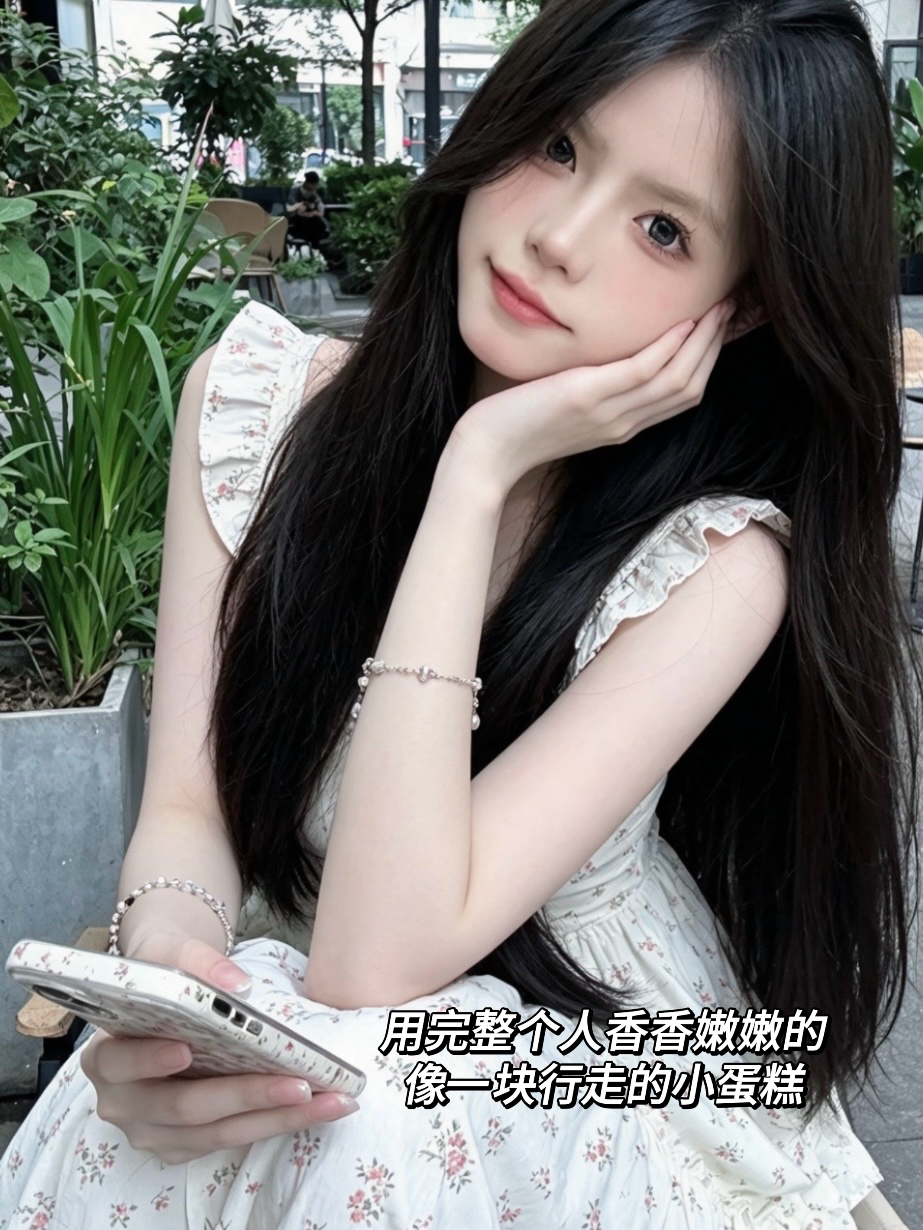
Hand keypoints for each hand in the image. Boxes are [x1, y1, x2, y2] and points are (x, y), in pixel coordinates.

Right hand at [80, 930, 357, 1164]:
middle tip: (298, 1084)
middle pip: (184, 1107)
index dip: (150, 1060)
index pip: (120, 1062)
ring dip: (278, 1118)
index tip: (185, 1050)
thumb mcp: (169, 953)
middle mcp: (123, 1103)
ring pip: (218, 1133)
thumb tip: (236, 983)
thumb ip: (196, 962)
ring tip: (330, 1100)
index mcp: (105, 1058)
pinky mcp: (184, 1146)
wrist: (166, 997)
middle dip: (246, 1095)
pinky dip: (278, 1122)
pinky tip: (320, 1106)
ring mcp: (153, 1132)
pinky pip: (234, 1138)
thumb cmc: (164, 974)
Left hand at [451, 298, 735, 492]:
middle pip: (690, 386)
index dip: (707, 362)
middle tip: (731, 309)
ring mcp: (610, 414)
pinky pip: (643, 371)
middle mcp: (625, 424)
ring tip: (719, 307)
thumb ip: (594, 392)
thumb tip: (605, 362)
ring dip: (704, 340)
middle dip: (716, 346)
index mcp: (623, 427)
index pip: (681, 396)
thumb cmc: (517, 428)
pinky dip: (669, 347)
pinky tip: (684, 321)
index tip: (719, 328)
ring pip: (677, 378)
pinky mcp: (589, 398)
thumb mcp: (567, 409)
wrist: (487, 455)